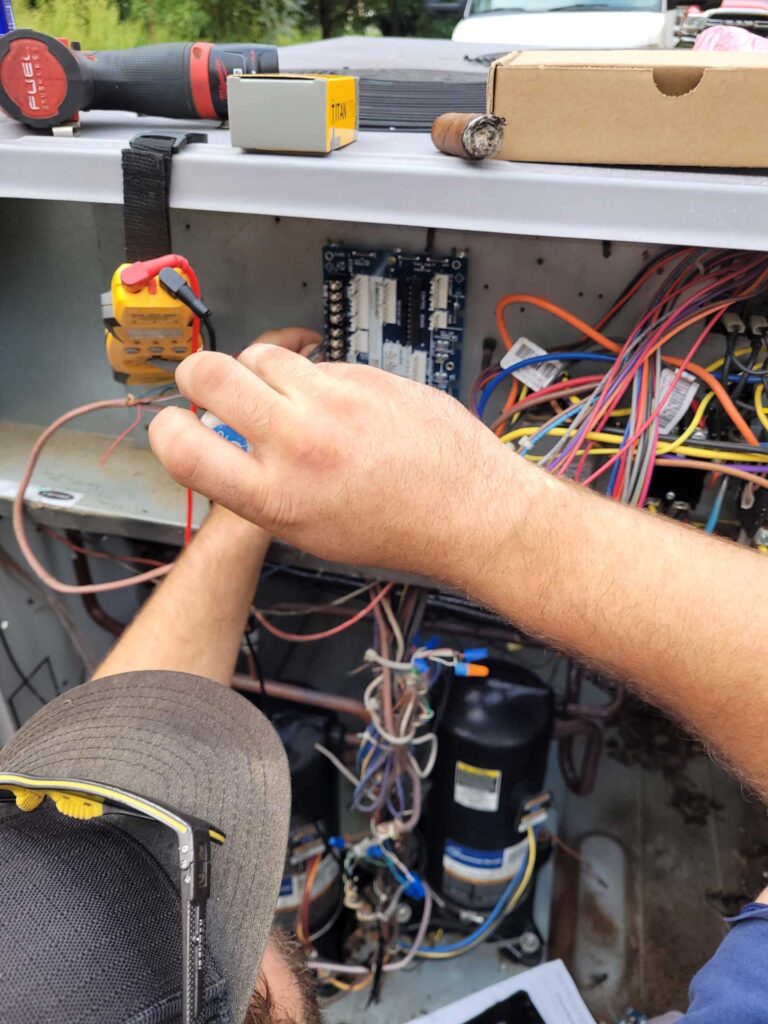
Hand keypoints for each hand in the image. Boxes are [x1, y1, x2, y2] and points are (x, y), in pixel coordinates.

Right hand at [149, 334, 527, 581]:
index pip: (180, 446)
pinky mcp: (366, 376)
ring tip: (283, 395)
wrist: (470, 511)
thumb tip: (226, 444)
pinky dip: (317, 378)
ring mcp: (333, 402)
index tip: (178, 425)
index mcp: (274, 496)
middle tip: (209, 385)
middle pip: (208, 373)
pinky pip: (319, 362)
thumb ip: (257, 487)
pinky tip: (340, 406)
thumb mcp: (310, 531)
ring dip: (260, 371)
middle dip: (197, 374)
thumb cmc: (397, 531)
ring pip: (263, 355)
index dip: (167, 429)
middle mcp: (297, 443)